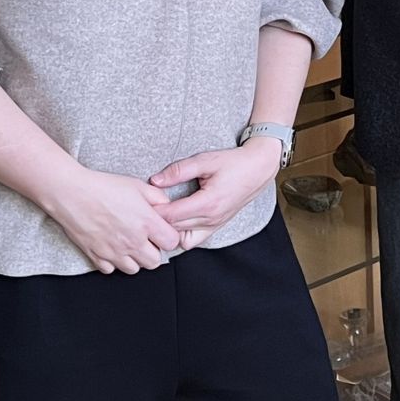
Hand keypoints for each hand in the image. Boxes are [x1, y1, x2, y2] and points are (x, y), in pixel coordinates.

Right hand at [43, 167, 182, 274]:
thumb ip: (158, 198)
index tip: (162, 231)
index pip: (172, 242)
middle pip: (155, 262)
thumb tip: (168, 208)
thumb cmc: (103, 187)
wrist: (72, 193)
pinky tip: (111, 247)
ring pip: (134, 269)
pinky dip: (113, 262)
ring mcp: (114, 252)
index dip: (169, 236)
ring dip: (134, 259)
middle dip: (154, 251)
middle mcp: (133, 241)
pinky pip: (111, 270)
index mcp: (146, 222)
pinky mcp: (96, 256)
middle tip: (146, 239)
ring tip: (128, 243)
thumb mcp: (137, 185)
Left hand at [149, 136, 284, 249]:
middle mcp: (211, 219)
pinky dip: (180, 235)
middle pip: (174, 230)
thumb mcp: (205, 160)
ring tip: (158, 218)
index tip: (142, 204)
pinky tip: (173, 224)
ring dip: (168, 231)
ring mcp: (214, 225)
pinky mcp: (216, 227)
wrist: (257, 169)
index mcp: (208, 203)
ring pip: (182, 240)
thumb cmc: (233, 163)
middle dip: (157, 222)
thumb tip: (155, 181)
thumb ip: (178, 171)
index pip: (172, 216)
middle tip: (143, 211)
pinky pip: (193, 240)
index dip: (154, 211)